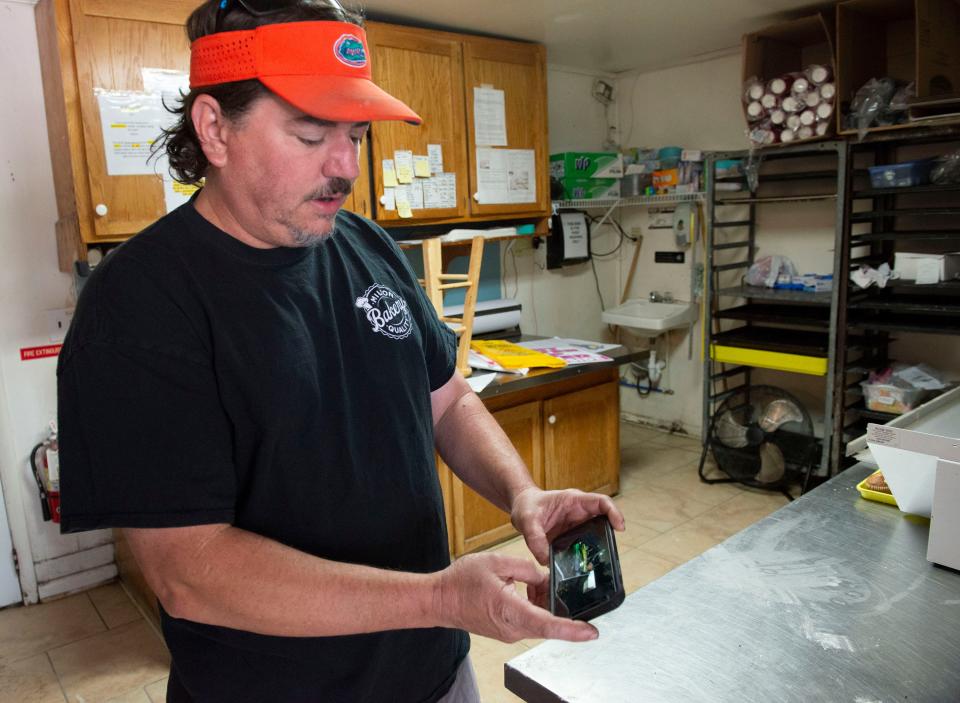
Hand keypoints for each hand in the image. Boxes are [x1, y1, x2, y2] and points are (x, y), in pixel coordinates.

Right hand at [435, 552, 597, 642]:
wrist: (439, 600)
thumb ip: (526, 567)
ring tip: (533, 581)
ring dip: (544, 602)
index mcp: (510, 610)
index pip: (547, 623)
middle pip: (548, 622)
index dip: (571, 630)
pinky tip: (527, 589)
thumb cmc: (461, 581)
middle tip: (554, 582)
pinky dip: (534, 606)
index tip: (591, 632)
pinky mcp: (507, 631)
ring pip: (540, 621)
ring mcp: (510, 633)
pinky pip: (530, 620)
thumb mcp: (496, 562)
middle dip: (558, 603)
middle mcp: (513, 629)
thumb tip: (544, 576)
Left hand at [510, 487, 624, 564]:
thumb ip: (535, 539)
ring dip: (598, 548)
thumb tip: (546, 560)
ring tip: (597, 563)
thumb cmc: (526, 506)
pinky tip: (582, 568)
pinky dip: (585, 555)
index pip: (601, 502)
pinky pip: (584, 545)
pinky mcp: (572, 536)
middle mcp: (579, 512)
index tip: (619, 527)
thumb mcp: (526, 520)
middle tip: (610, 552)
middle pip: (603, 521)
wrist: (522, 507)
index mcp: (573, 501)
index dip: (614, 513)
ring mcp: (577, 525)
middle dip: (609, 535)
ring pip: (596, 535)